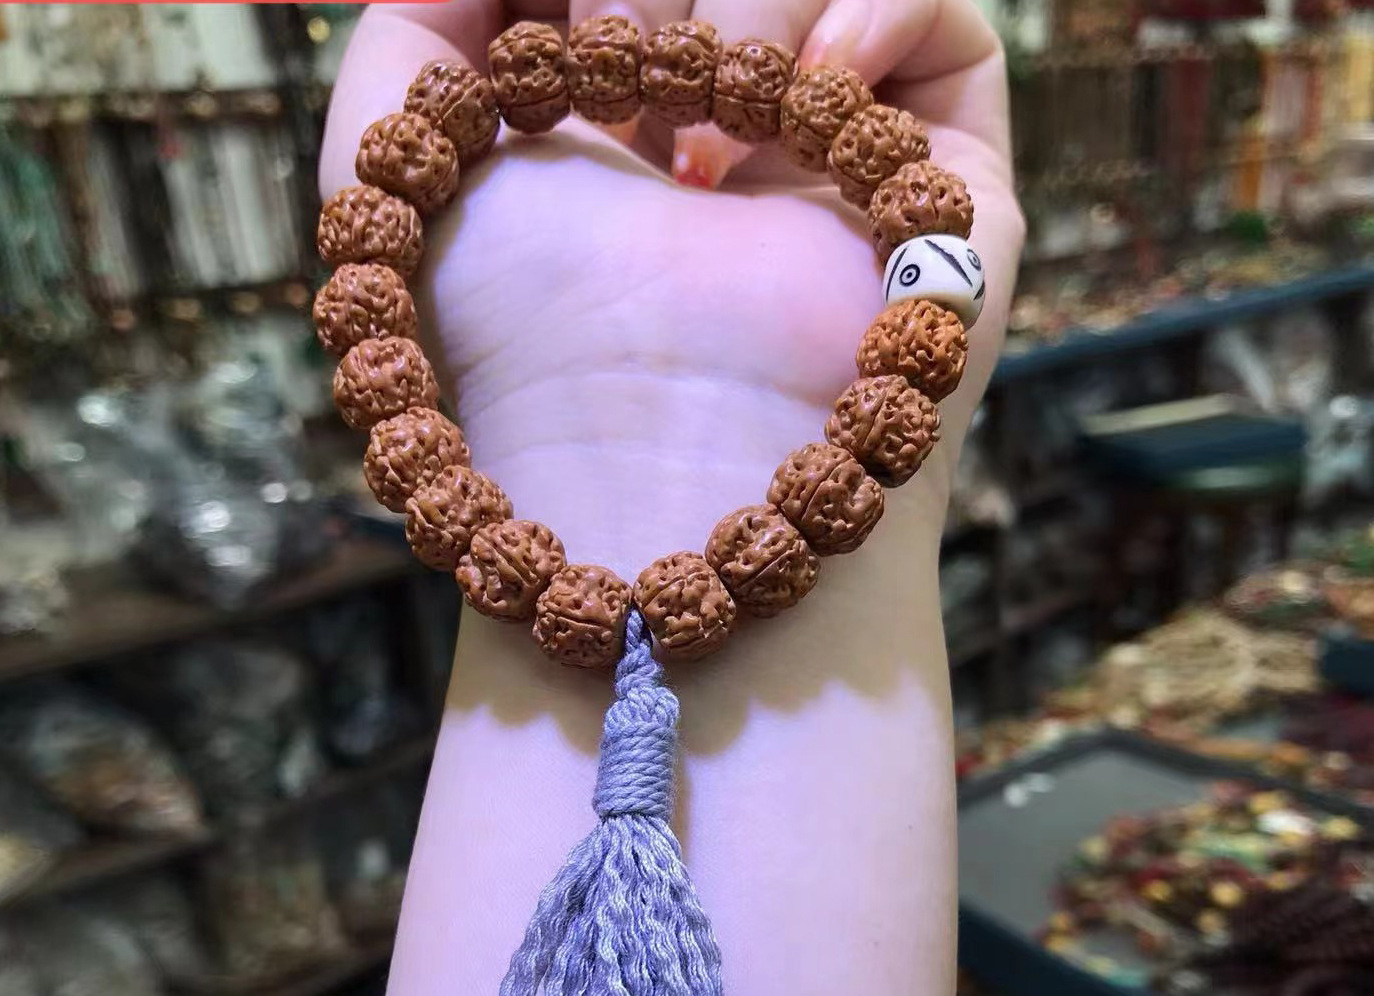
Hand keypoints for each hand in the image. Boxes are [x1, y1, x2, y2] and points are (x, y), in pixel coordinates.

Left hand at [321, 0, 1022, 584]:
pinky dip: (870, 14)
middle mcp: (739, 139)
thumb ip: (410, 27)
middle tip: (614, 65)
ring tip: (690, 149)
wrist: (640, 463)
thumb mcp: (386, 156)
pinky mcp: (937, 195)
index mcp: (622, 131)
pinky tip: (795, 96)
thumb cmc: (507, 340)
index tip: (555, 28)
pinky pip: (945, 22)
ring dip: (745, 6)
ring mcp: (838, 167)